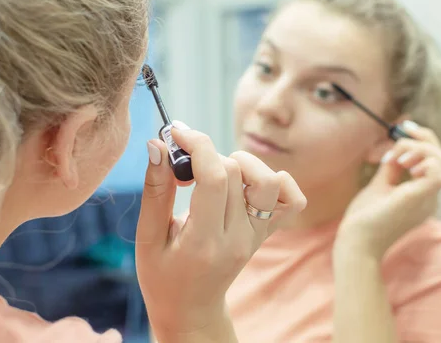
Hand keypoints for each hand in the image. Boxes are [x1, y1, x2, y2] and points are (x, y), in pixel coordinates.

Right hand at [136, 124, 305, 338]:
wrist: (191, 308)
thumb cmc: (162, 276)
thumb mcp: (148, 237)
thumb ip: (155, 191)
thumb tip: (158, 145)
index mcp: (205, 242)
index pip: (215, 178)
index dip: (197, 145)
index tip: (176, 133)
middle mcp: (239, 238)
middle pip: (237, 172)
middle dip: (207, 155)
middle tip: (184, 167)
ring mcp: (257, 236)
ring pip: (269, 180)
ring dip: (241, 164)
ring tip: (215, 175)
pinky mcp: (266, 233)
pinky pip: (292, 200)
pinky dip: (276, 182)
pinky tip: (247, 184)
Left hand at [336, 121, 440, 259]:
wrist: (356, 241)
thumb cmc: (365, 219)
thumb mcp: (380, 186)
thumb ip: (392, 170)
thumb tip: (397, 150)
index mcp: (422, 194)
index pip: (436, 161)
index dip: (424, 140)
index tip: (403, 127)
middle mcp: (430, 197)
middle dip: (422, 140)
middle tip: (398, 139)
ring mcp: (428, 199)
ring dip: (419, 149)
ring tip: (397, 159)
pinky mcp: (421, 199)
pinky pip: (439, 172)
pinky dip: (423, 160)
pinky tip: (404, 165)